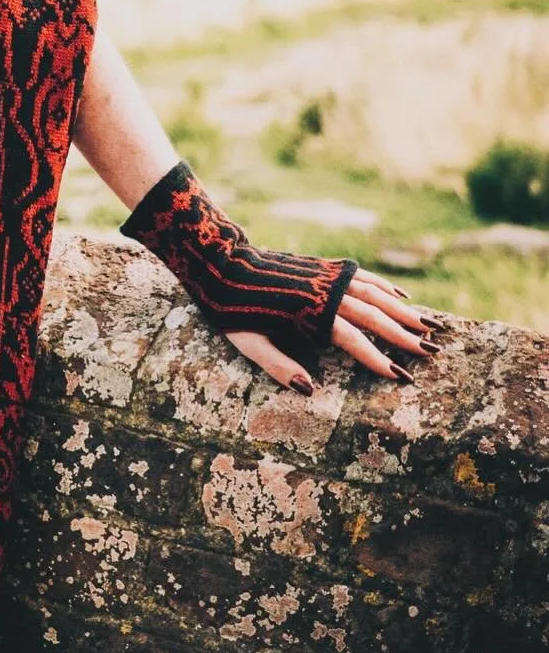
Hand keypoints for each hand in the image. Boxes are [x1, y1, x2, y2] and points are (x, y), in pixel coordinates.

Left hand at [221, 261, 447, 394]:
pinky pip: (360, 276)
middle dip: (403, 335)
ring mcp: (324, 276)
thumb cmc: (229, 308)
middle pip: (372, 315)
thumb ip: (277, 365)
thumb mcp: (246, 342)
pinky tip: (402, 296)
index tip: (401, 376)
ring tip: (429, 326)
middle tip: (432, 352)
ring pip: (373, 293)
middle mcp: (321, 292)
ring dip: (402, 309)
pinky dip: (383, 286)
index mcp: (307, 314)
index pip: (352, 340)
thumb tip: (309, 390)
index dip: (377, 358)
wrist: (220, 262)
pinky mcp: (321, 266)